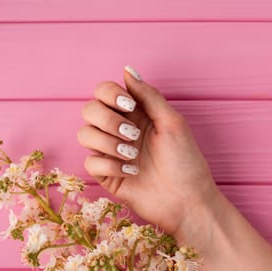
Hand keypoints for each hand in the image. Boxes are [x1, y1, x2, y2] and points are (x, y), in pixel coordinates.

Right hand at [77, 66, 219, 239]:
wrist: (187, 201)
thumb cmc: (186, 161)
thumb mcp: (172, 122)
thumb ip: (148, 95)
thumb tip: (127, 69)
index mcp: (136, 114)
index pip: (104, 91)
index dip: (109, 94)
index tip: (129, 107)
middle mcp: (120, 129)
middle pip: (89, 109)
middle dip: (108, 120)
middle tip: (132, 135)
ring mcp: (111, 152)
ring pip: (84, 134)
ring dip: (107, 143)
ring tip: (132, 155)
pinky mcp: (107, 175)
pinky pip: (89, 162)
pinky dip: (109, 165)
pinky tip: (131, 172)